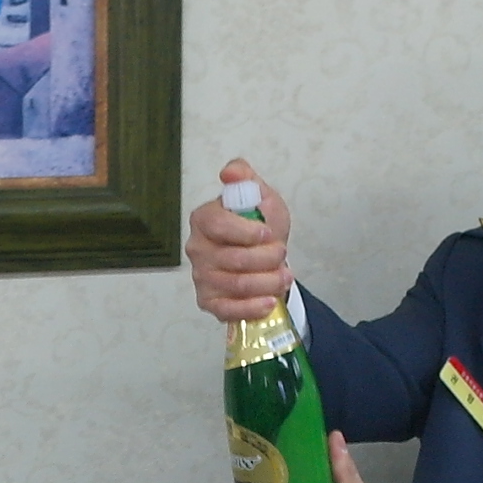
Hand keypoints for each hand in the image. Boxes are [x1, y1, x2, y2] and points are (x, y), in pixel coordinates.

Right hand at [185, 159, 291, 321]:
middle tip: (282, 254)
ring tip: (285, 276)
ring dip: (268, 282)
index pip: (217, 224)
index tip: (268, 233)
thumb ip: (246, 179)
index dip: (246, 231)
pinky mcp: (209, 301)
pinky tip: (269, 301)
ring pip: (237, 284)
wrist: (266, 259)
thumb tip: (230, 173)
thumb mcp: (262, 198)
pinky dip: (252, 307)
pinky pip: (228, 310)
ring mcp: (201, 277)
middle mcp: (197, 248)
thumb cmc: (261, 227)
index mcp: (204, 219)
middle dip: (267, 258)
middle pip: (233, 258)